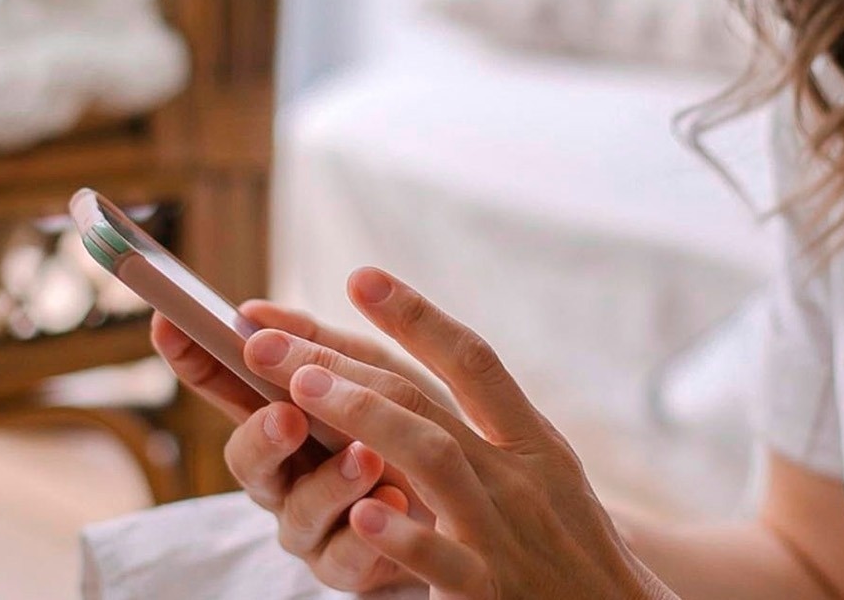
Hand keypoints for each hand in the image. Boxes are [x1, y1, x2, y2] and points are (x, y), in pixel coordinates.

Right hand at [151, 300, 430, 590]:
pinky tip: (392, 503)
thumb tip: (253, 312)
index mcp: (284, 422)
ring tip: (367, 457)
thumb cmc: (416, 430)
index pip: (227, 389)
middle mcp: (287, 478)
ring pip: (298, 514)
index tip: (169, 321)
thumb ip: (320, 348)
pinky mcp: (351, 569)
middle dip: (261, 437)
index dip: (194, 359)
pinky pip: (347, 559)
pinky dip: (368, 533)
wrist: (475, 507)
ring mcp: (314, 528)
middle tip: (287, 415)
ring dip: (329, 484)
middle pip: (247, 463)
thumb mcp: (377, 377)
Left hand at [238, 267, 675, 599]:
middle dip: (341, 363)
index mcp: (533, 443)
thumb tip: (428, 377)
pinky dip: (403, 535)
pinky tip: (361, 514)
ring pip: (432, 460)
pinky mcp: (489, 593)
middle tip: (266, 339)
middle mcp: (518, 477)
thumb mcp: (550, 477)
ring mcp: (502, 534)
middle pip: (424, 401)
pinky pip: (442, 562)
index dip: (416, 316)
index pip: (473, 362)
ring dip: (364, 417)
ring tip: (301, 388)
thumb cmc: (577, 551)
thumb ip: (496, 429)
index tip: (359, 275)